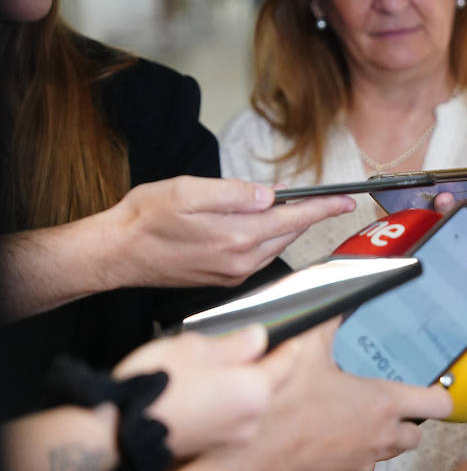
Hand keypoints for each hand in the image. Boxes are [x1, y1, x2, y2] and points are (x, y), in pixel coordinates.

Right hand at [106, 176, 354, 287]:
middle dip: (307, 214)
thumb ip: (234, 193)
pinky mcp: (223, 279)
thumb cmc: (145, 218)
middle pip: (289, 234)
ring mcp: (232, 274)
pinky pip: (258, 256)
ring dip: (286, 226)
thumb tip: (271, 195)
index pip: (294, 219)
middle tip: (323, 197)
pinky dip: (267, 238)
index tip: (348, 201)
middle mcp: (240, 261)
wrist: (114, 253)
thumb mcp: (188, 191)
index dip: (323, 207)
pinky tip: (259, 224)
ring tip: (288, 206)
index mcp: (237, 236)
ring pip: (275, 246)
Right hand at [113, 326, 276, 458]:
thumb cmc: (153, 385)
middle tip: (249, 345)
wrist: (115, 433)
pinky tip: (203, 391)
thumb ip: (235, 343)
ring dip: (241, 385)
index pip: (287, 362)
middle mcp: (252, 419)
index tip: (293, 333)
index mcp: (255, 390)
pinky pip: (230, 418)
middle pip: (269, 384)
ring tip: (215, 367)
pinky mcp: (213, 447)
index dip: (289, 343)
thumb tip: (258, 337)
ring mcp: (233, 437)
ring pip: (249, 401)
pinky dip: (224, 403)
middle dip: (262, 365)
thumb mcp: (195, 347)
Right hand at [233, 318, 453, 470]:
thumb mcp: (305, 347)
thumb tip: (337, 293)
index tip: (432, 391)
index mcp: (382, 405)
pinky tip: (328, 452)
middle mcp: (378, 440)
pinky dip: (347, 469)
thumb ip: (327, 318)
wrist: (244, 459)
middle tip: (380, 408)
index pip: (437, 404)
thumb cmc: (279, 405)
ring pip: (382, 460)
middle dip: (403, 423)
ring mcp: (357, 467)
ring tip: (347, 428)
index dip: (437, 396)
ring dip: (373, 446)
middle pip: (412, 437)